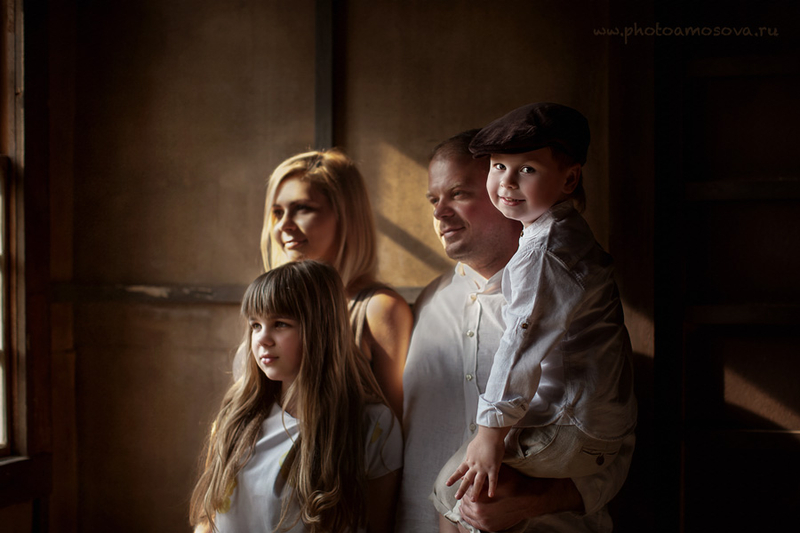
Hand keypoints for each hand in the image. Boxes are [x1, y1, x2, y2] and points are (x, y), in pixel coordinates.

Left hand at [446, 426, 506, 500]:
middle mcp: (474, 466)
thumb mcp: (471, 448)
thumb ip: (469, 456)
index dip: (453, 478)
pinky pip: (492, 480)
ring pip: (478, 482)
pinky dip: (492, 488)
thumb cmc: (482, 439)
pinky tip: (491, 495)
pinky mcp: (493, 468)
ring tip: (473, 500)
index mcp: (469, 460)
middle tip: (457, 497)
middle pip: (467, 479)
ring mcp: (483, 468)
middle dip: (461, 489)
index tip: (447, 484)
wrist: (489, 435)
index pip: (459, 471)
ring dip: (475, 492)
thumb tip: (467, 459)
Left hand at [458, 466, 583, 530]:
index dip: (466, 488)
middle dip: (465, 499)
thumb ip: (479, 478)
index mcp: (479, 499)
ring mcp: (485, 522)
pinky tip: (472, 513)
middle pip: (464, 506)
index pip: (466, 494)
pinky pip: (475, 524)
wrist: (528, 499)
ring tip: (465, 504)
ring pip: (467, 516)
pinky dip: (471, 518)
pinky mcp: (491, 528)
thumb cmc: (512, 484)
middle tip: (465, 494)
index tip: (468, 485)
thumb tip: (465, 476)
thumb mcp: (494, 477)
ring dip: (465, 509)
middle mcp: (479, 513)